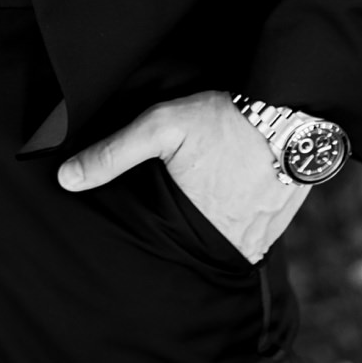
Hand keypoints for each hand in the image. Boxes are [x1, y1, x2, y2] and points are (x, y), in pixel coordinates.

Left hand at [57, 89, 309, 261]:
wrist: (295, 109)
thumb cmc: (226, 117)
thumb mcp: (161, 125)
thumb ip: (114, 154)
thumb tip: (66, 179)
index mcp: (198, 228)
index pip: (165, 251)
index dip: (154, 242)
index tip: (147, 229)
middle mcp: (234, 243)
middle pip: (196, 253)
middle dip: (183, 242)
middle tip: (176, 218)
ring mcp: (262, 237)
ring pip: (226, 246)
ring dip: (213, 234)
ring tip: (202, 211)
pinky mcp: (282, 224)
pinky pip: (254, 235)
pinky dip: (240, 224)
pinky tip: (232, 202)